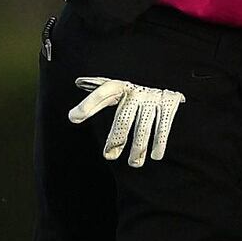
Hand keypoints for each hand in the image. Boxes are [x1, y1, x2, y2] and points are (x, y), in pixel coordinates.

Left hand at [68, 76, 185, 166]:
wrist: (166, 77)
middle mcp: (136, 91)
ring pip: (143, 127)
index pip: (103, 93)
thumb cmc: (131, 93)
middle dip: (116, 139)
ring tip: (134, 163)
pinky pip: (163, 126)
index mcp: (120, 87)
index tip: (75, 117)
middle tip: (109, 156)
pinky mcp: (169, 103)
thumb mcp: (114, 92)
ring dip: (138, 148)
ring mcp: (153, 98)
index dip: (88, 104)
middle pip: (123, 118)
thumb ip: (94, 103)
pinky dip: (159, 142)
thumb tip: (72, 117)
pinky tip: (155, 155)